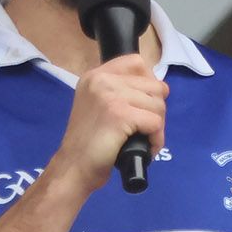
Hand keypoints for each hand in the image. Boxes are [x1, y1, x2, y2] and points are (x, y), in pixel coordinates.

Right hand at [50, 53, 165, 198]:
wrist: (73, 168)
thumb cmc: (88, 144)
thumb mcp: (97, 106)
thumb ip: (118, 92)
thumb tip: (156, 89)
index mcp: (95, 76)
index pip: (137, 62)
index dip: (149, 83)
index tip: (142, 104)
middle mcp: (101, 79)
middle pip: (154, 85)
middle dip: (156, 110)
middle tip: (143, 129)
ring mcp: (110, 96)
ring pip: (158, 105)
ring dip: (158, 126)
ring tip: (143, 140)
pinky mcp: (120, 114)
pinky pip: (156, 122)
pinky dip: (157, 139)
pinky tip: (146, 148)